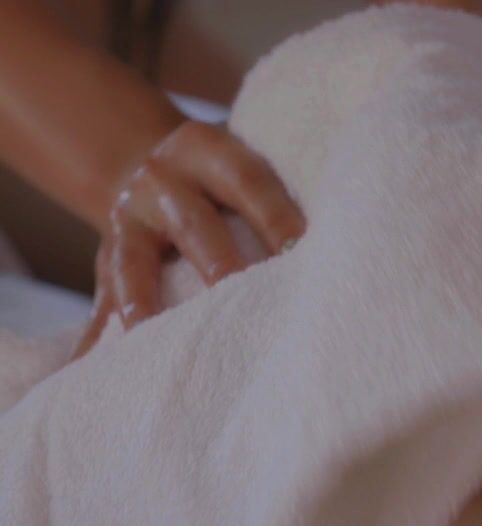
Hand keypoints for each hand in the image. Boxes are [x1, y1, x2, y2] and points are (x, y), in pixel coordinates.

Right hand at [72, 120, 304, 357]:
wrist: (152, 162)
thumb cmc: (225, 176)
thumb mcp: (242, 159)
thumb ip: (277, 192)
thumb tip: (343, 234)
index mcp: (208, 152)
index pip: (249, 183)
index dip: (276, 218)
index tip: (304, 256)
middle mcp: (163, 182)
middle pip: (195, 226)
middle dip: (222, 266)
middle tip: (249, 304)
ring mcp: (129, 220)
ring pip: (135, 265)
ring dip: (148, 304)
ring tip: (158, 341)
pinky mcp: (107, 260)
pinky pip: (102, 299)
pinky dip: (97, 335)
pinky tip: (90, 369)